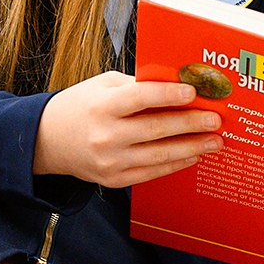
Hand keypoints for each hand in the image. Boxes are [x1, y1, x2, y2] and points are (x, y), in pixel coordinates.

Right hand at [33, 71, 222, 186]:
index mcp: (102, 106)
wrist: (48, 140)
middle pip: (156, 129)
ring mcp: (110, 161)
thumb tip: (177, 85)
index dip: (169, 94)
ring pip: (159, 154)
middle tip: (215, 119)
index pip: (141, 98)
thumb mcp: (103, 86)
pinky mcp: (114, 179)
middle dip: (190, 124)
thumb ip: (138, 86)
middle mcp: (106, 135)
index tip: (193, 92)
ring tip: (214, 141)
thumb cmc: (81, 106)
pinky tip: (193, 155)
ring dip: (191, 147)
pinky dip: (175, 164)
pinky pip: (151, 172)